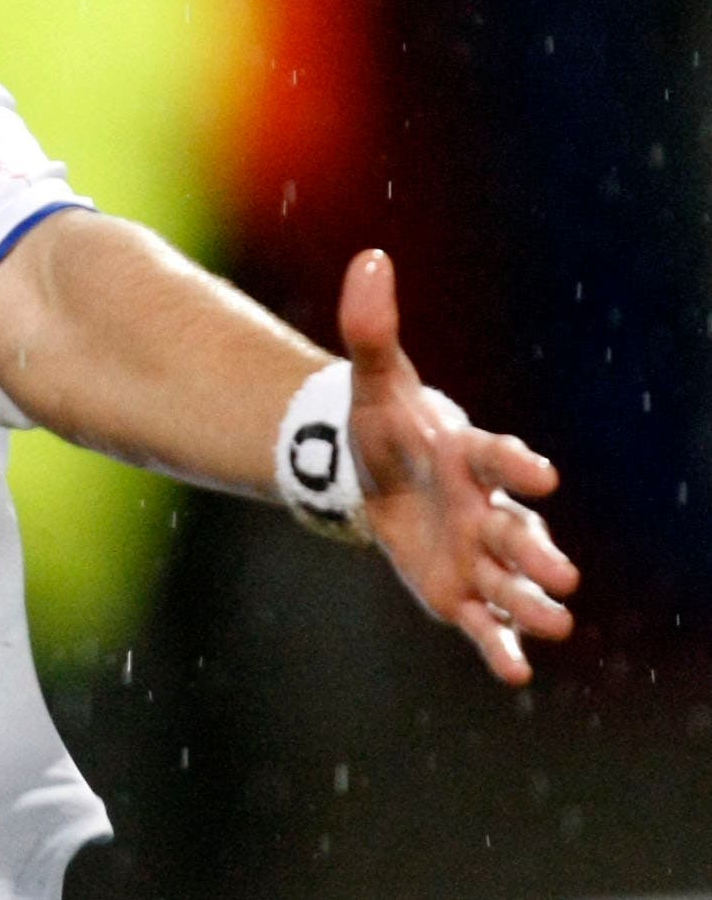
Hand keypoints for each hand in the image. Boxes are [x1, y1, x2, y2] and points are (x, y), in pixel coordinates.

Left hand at [341, 250, 578, 683]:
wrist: (375, 474)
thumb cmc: (385, 426)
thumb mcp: (372, 379)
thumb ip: (371, 326)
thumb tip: (370, 257)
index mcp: (470, 455)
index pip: (500, 458)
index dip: (518, 465)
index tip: (539, 475)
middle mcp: (487, 509)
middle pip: (518, 532)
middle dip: (537, 553)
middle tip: (562, 574)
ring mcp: (478, 555)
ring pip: (512, 583)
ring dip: (531, 604)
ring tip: (555, 624)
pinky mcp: (459, 594)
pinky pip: (484, 625)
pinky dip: (499, 647)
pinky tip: (514, 674)